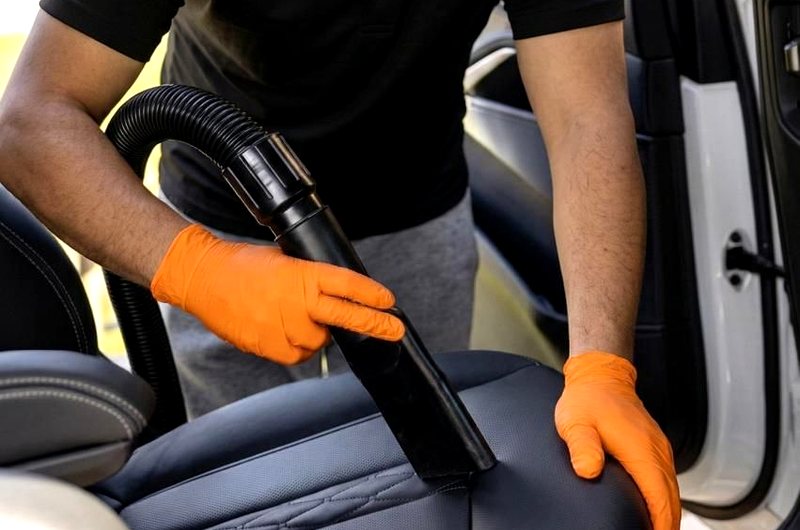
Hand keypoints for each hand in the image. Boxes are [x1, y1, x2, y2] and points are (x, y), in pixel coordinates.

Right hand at [151, 224, 404, 363]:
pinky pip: (299, 355)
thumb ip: (309, 275)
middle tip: (395, 329)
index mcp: (302, 274)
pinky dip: (299, 347)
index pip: (347, 284)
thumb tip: (334, 289)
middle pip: (346, 316)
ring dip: (317, 333)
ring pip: (320, 341)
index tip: (388, 301)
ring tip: (294, 317)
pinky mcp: (269, 346)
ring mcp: (283, 326)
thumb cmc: (242, 266)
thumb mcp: (284, 259)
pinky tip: (284, 331)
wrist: (203, 279)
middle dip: (375, 324)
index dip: (371, 294)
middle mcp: (296, 301)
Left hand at [555, 351, 679, 529]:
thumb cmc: (587, 399)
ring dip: (667, 515)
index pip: (660, 499)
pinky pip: (667, 482)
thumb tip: (589, 471)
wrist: (601, 377)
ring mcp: (658, 451)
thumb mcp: (576, 423)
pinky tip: (654, 512)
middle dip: (666, 525)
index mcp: (642, 451)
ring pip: (672, 493)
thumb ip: (583, 447)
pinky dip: (665, 501)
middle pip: (672, 502)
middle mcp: (657, 453)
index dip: (660, 525)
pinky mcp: (655, 449)